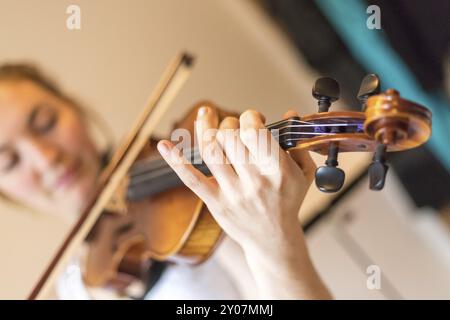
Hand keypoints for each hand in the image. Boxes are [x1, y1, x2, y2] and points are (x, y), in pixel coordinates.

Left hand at [157, 106, 330, 298]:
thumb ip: (297, 142)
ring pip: (212, 151)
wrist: (274, 240)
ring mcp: (232, 192)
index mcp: (277, 171)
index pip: (255, 133)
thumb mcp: (303, 174)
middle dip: (230, 122)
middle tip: (234, 126)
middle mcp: (254, 181)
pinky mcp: (215, 202)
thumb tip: (289, 112)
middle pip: (230, 137)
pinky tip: (164, 145)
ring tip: (206, 114)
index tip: (253, 119)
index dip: (250, 117)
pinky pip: (191, 179)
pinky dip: (176, 161)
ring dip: (206, 128)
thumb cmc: (288, 203)